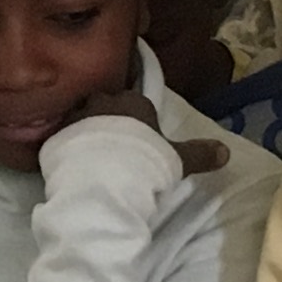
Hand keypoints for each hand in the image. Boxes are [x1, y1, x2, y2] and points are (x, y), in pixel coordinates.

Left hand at [68, 87, 229, 177]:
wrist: (102, 180)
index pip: (135, 101)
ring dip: (85, 133)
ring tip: (91, 156)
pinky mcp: (54, 137)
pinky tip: (72, 166)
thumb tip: (226, 150)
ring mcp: (75, 118)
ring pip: (80, 120)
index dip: (136, 119)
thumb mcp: (178, 159)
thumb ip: (200, 153)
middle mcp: (101, 102)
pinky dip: (67, 149)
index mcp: (133, 102)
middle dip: (107, 119)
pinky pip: (62, 139)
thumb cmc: (145, 163)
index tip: (138, 136)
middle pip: (104, 105)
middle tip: (113, 145)